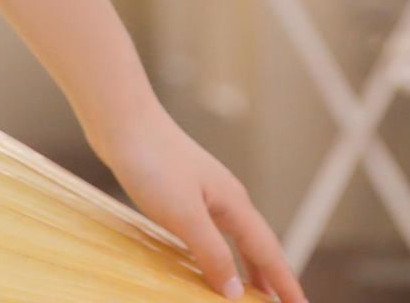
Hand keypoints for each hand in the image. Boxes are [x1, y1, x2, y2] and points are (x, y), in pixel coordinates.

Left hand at [89, 105, 307, 302]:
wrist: (123, 123)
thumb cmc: (153, 163)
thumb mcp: (184, 216)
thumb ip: (213, 253)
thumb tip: (237, 292)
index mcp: (234, 204)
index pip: (269, 252)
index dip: (286, 283)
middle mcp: (227, 198)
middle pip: (259, 245)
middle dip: (274, 278)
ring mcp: (207, 193)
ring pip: (238, 238)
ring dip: (250, 267)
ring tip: (256, 293)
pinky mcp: (185, 192)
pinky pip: (215, 232)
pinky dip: (223, 253)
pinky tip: (210, 260)